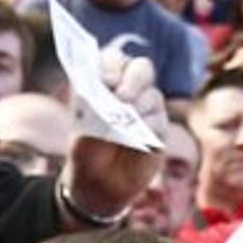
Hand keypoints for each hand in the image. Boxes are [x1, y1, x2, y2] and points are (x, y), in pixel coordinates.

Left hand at [64, 50, 164, 218]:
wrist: (99, 184)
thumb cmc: (87, 151)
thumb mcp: (82, 132)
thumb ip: (94, 113)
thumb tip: (112, 100)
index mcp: (106, 81)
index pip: (113, 59)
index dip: (111, 66)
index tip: (105, 82)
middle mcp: (130, 89)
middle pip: (142, 68)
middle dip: (133, 80)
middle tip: (121, 97)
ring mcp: (148, 108)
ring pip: (153, 95)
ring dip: (138, 107)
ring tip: (123, 124)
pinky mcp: (160, 130)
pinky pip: (160, 121)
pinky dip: (147, 127)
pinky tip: (135, 137)